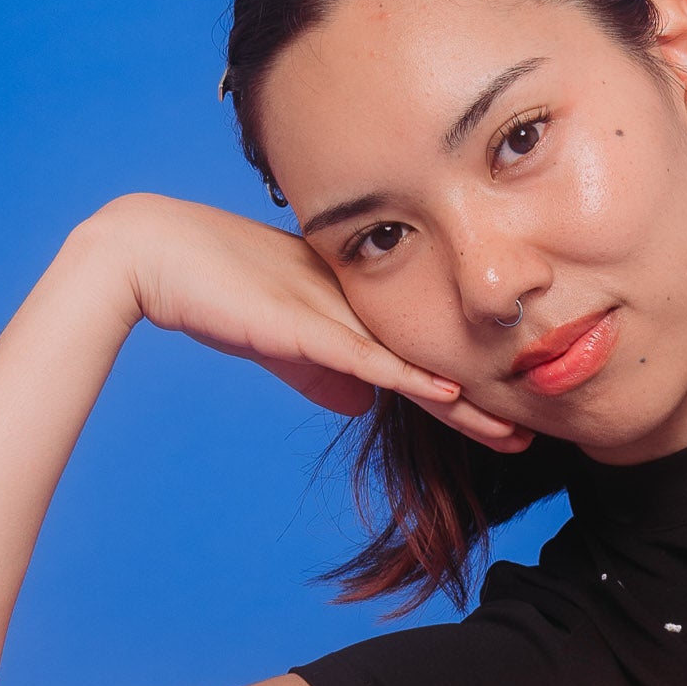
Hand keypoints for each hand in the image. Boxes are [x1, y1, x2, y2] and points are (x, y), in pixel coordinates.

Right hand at [79, 193, 523, 448]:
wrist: (152, 255)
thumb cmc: (212, 291)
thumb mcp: (281, 340)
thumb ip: (324, 372)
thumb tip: (363, 405)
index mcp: (355, 303)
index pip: (422, 351)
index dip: (465, 388)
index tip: (506, 417)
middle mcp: (357, 304)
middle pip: (434, 357)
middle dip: (484, 400)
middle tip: (534, 429)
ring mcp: (336, 312)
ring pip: (415, 362)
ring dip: (465, 402)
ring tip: (512, 428)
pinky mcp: (307, 325)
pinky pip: (370, 357)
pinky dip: (412, 379)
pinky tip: (451, 396)